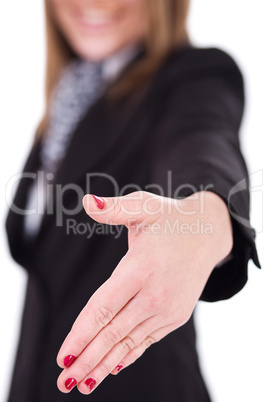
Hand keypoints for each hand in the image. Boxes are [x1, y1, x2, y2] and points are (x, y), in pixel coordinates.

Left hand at [56, 190, 231, 393]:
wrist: (209, 233)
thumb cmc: (170, 217)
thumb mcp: (144, 206)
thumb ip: (113, 208)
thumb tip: (86, 201)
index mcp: (142, 268)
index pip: (104, 307)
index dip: (82, 332)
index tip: (63, 354)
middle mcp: (155, 294)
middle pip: (113, 332)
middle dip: (86, 359)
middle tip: (64, 382)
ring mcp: (167, 308)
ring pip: (129, 341)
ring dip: (104, 365)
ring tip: (82, 385)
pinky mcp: (175, 314)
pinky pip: (147, 339)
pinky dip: (128, 355)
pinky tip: (113, 368)